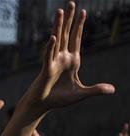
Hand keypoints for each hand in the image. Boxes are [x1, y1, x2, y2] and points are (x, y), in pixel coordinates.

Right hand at [17, 3, 113, 119]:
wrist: (42, 106)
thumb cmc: (58, 99)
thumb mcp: (81, 94)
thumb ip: (95, 90)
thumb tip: (112, 90)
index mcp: (71, 61)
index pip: (76, 39)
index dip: (79, 26)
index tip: (83, 12)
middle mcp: (62, 58)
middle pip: (67, 34)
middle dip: (69, 19)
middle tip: (71, 3)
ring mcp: (53, 62)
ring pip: (56, 40)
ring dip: (58, 26)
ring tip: (59, 12)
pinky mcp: (46, 70)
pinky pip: (48, 56)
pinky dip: (50, 47)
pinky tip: (54, 38)